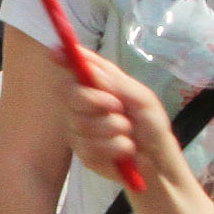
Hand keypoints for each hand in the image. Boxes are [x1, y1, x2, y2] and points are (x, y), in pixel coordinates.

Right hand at [57, 48, 175, 190]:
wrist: (158, 160)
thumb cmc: (151, 124)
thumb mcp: (141, 98)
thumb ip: (115, 83)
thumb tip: (88, 68)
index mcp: (99, 86)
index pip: (76, 68)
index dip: (64, 58)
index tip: (56, 53)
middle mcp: (84, 105)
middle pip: (70, 94)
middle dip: (95, 100)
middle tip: (117, 106)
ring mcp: (80, 130)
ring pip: (81, 123)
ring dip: (113, 128)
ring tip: (128, 132)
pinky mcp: (84, 154)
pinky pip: (90, 147)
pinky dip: (114, 147)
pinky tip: (124, 150)